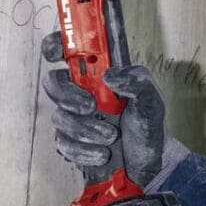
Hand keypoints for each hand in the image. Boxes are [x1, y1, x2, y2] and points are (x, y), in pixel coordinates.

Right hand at [41, 31, 165, 187]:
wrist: (149, 161)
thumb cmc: (148, 124)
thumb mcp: (152, 99)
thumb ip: (138, 81)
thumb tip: (111, 75)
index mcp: (101, 74)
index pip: (70, 49)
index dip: (57, 45)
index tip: (59, 54)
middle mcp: (82, 91)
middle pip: (54, 82)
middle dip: (68, 95)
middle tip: (91, 107)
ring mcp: (72, 116)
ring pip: (60, 117)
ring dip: (86, 129)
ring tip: (111, 137)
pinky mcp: (69, 142)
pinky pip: (64, 144)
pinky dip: (85, 150)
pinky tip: (103, 153)